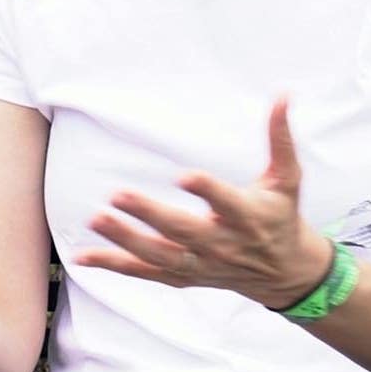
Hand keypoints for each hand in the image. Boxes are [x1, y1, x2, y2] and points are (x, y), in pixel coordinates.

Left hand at [74, 98, 332, 308]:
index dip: (207, 191)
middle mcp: (223, 244)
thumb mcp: (287, 179)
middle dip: (150, 214)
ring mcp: (201, 264)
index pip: (227, 202)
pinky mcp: (183, 276)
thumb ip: (280, 138)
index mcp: (248, 216)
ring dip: (125, 239)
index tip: (184, 175)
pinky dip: (114, 265)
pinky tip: (82, 256)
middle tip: (118, 194)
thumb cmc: (281, 216)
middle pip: (183, 231)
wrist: (284, 273)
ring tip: (96, 218)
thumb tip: (283, 95)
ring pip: (159, 255)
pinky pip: (145, 272)